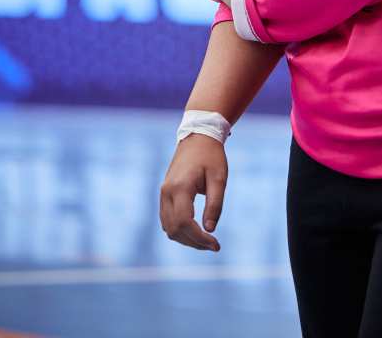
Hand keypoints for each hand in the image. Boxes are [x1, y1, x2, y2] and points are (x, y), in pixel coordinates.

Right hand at [160, 133, 226, 251]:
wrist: (198, 137)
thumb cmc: (211, 156)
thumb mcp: (219, 178)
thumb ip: (215, 204)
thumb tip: (209, 230)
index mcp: (180, 187)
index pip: (185, 223)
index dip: (200, 239)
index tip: (216, 245)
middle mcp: (167, 192)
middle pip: (175, 229)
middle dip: (194, 242)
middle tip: (213, 245)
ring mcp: (163, 193)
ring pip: (168, 228)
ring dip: (185, 238)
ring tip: (206, 240)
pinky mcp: (164, 194)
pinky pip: (167, 220)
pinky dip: (179, 230)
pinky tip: (195, 231)